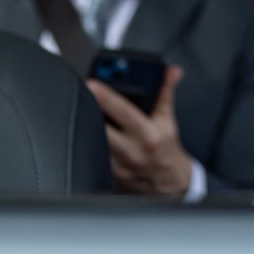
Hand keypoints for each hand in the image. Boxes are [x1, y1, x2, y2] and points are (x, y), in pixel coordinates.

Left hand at [87, 65, 194, 196]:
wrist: (170, 181)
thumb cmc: (167, 149)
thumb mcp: (168, 120)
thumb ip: (166, 93)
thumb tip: (171, 72)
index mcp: (148, 134)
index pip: (123, 111)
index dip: (106, 96)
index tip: (92, 83)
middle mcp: (132, 150)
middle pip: (101, 126)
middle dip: (90, 108)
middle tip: (81, 93)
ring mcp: (119, 165)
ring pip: (94, 142)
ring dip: (88, 125)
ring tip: (84, 111)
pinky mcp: (110, 175)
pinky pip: (94, 157)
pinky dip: (90, 143)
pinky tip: (89, 133)